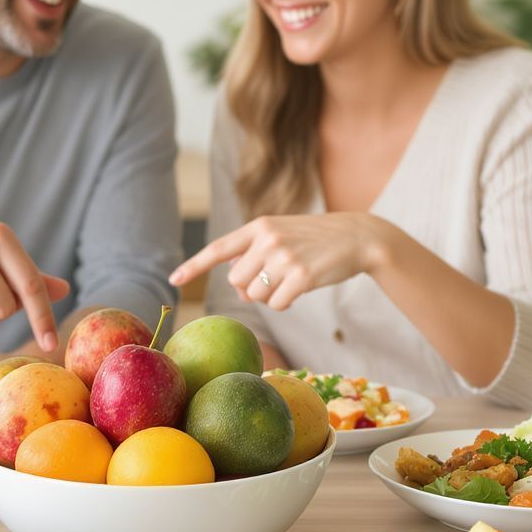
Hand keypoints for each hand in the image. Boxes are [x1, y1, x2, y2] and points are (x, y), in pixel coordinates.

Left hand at [169, 213, 390, 309]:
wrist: (357, 237)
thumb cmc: (314, 240)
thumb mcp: (280, 235)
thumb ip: (254, 254)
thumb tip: (237, 286)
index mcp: (258, 227)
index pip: (218, 248)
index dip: (194, 266)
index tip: (174, 279)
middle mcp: (267, 239)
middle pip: (236, 281)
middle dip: (250, 288)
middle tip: (273, 280)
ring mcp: (284, 257)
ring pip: (255, 295)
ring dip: (269, 297)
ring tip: (290, 281)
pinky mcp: (302, 276)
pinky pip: (276, 304)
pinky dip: (284, 303)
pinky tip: (299, 290)